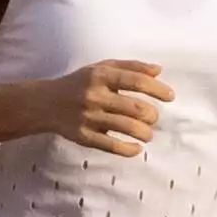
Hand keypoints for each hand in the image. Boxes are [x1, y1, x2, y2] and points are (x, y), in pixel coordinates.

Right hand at [53, 59, 169, 157]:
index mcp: (101, 75)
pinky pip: (112, 146)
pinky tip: (137, 148)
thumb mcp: (101, 68)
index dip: (157, 89)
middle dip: (151, 115)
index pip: (136, 80)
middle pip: (135, 107)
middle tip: (153, 117)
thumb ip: (130, 67)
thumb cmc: (80, 83)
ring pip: (127, 127)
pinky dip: (129, 149)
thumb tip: (158, 70)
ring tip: (148, 134)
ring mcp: (89, 117)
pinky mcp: (84, 136)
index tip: (170, 96)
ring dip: (145, 133)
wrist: (45, 103)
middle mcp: (95, 95)